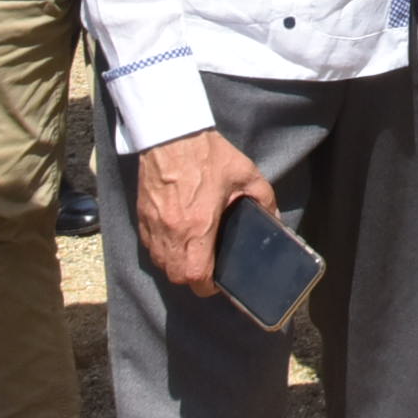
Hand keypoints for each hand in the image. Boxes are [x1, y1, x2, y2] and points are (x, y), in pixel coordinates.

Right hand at [133, 129, 275, 298]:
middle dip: (192, 277)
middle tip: (207, 265)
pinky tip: (177, 237)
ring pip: (161, 264)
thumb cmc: (207, 154)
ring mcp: (153, 225)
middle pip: (176, 276)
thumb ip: (264, 200)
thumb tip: (275, 221)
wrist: (171, 133)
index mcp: (198, 226)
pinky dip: (162, 249)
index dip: (209, 285)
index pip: (196, 276)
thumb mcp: (246, 175)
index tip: (218, 278)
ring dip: (176, 265)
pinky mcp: (142, 216)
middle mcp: (172, 232)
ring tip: (193, 252)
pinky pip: (150, 246)